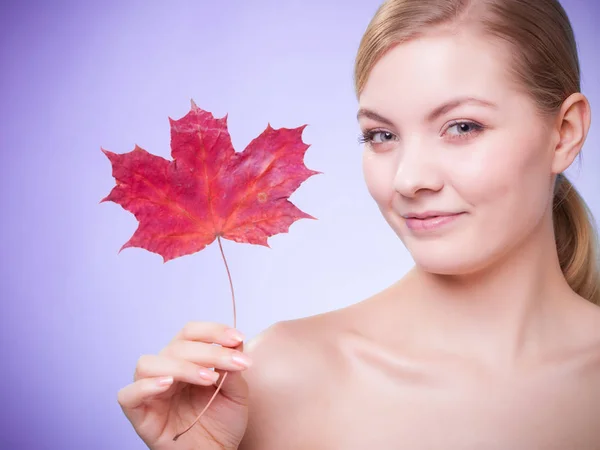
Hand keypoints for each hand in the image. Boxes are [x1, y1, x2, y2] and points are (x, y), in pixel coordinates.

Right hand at [117, 321, 251, 448]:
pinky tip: (168, 384)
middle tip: (234, 365)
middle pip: (176, 346)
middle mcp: (166, 370)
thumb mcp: (236, 393)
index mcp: (187, 359)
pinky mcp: (139, 413)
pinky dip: (146, 386)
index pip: (191, 333)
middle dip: (209, 352)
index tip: (238, 338)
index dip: (213, 330)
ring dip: (181, 366)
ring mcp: (151, 391)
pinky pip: (128, 394)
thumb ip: (233, 368)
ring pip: (149, 363)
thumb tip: (235, 343)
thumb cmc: (222, 423)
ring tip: (208, 379)